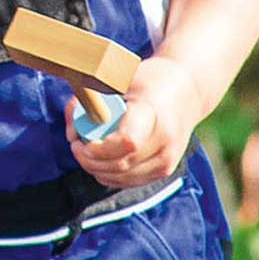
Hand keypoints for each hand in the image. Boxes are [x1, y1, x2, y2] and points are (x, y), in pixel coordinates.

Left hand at [65, 56, 202, 188]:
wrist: (187, 91)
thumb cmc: (147, 81)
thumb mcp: (119, 79)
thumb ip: (90, 100)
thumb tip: (71, 131)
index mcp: (153, 113)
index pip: (127, 142)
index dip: (99, 148)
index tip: (80, 140)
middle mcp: (165, 141)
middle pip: (120, 164)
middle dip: (89, 159)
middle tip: (75, 144)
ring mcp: (168, 160)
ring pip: (122, 177)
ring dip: (96, 168)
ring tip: (85, 151)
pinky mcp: (165, 171)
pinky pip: (129, 181)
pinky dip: (109, 174)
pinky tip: (99, 159)